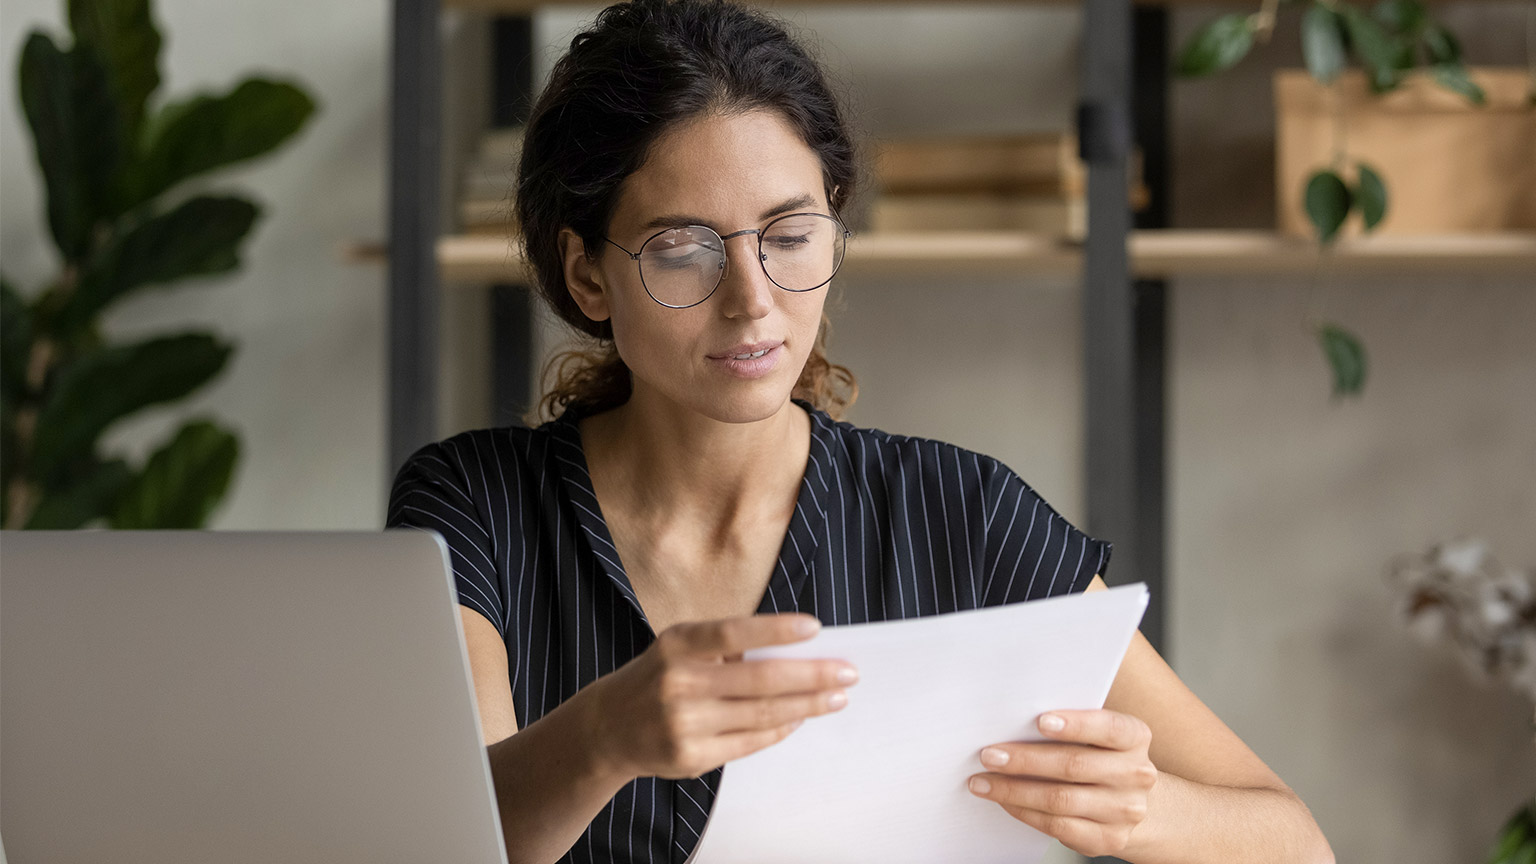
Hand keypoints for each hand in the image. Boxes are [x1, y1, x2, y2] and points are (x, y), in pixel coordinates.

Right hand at [578, 613, 857, 781]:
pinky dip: (781, 728)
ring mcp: (684, 723)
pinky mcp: (691, 756)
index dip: (775, 629)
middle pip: (758, 679)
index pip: (732, 633)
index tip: (816, 628)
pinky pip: (749, 742)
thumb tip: (795, 651)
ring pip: (761, 714)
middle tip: (848, 672)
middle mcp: (678, 682)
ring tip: (836, 697)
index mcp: (677, 645)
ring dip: (807, 705)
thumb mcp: (681, 647)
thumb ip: (726, 648)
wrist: (609, 727)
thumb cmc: (660, 676)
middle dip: (811, 675)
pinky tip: (801, 717)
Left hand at [967, 709, 1156, 857]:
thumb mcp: (1098, 734)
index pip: (1109, 728)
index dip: (1076, 725)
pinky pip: (1058, 826)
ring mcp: (1125, 810)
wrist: (1129, 801)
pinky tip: (1005, 801)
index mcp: (1136, 737)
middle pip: (1074, 765)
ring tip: (984, 781)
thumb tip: (1013, 722)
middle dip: (1025, 760)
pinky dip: (1025, 812)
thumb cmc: (1101, 757)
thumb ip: (1068, 725)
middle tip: (989, 755)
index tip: (1039, 721)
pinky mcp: (1108, 839)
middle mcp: (1136, 774)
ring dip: (1014, 790)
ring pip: (1060, 799)